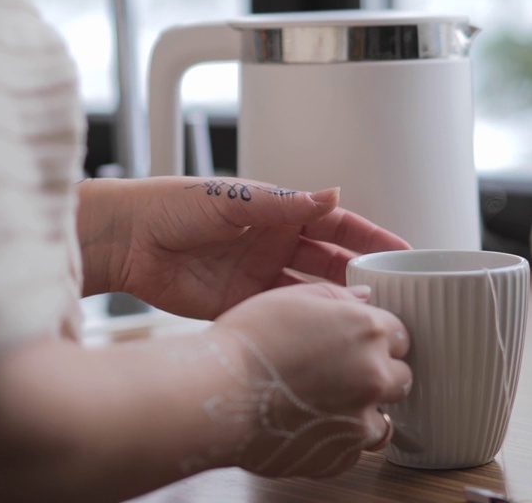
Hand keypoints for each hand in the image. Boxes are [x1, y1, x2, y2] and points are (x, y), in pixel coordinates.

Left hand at [79, 176, 409, 319]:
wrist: (126, 241)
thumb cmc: (171, 206)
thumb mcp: (232, 200)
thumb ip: (283, 204)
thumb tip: (333, 194)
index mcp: (277, 211)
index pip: (337, 224)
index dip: (371, 237)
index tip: (405, 252)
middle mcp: (274, 244)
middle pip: (332, 262)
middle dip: (365, 276)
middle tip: (398, 295)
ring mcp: (259, 277)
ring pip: (313, 294)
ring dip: (340, 305)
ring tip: (372, 320)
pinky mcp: (241, 306)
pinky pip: (283, 316)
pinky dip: (306, 325)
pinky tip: (328, 336)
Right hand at [210, 283, 411, 477]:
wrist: (215, 394)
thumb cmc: (245, 343)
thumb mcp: (288, 297)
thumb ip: (335, 295)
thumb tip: (362, 299)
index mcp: (367, 330)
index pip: (401, 334)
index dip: (377, 338)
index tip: (357, 343)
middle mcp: (374, 375)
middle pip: (401, 377)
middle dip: (377, 375)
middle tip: (340, 373)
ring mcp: (361, 420)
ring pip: (383, 420)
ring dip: (363, 413)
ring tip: (323, 405)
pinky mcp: (341, 457)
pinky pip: (354, 450)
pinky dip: (338, 441)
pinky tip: (309, 426)